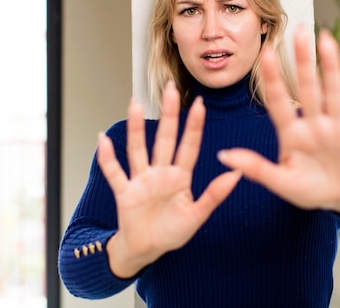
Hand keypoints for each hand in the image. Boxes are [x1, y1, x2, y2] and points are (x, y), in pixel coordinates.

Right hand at [98, 82, 241, 277]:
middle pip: (164, 139)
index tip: (200, 104)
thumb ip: (215, 195)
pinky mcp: (125, 193)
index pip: (188, 146)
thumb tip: (236, 174)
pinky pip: (114, 173)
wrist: (147, 250)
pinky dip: (108, 157)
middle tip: (171, 89)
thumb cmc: (172, 232)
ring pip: (138, 149)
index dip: (194, 126)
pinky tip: (103, 138)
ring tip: (134, 103)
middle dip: (168, 115)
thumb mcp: (197, 215)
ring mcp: (141, 181)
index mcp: (179, 177)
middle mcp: (160, 173)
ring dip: (135, 128)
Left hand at [217, 27, 339, 212]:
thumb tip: (223, 155)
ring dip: (330, 67)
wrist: (339, 200)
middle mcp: (314, 125)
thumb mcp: (280, 182)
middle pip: (308, 89)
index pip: (279, 102)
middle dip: (302, 62)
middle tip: (298, 31)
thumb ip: (256, 169)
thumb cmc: (307, 191)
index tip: (264, 54)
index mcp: (292, 134)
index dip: (273, 79)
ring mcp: (337, 128)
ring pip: (333, 92)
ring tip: (325, 40)